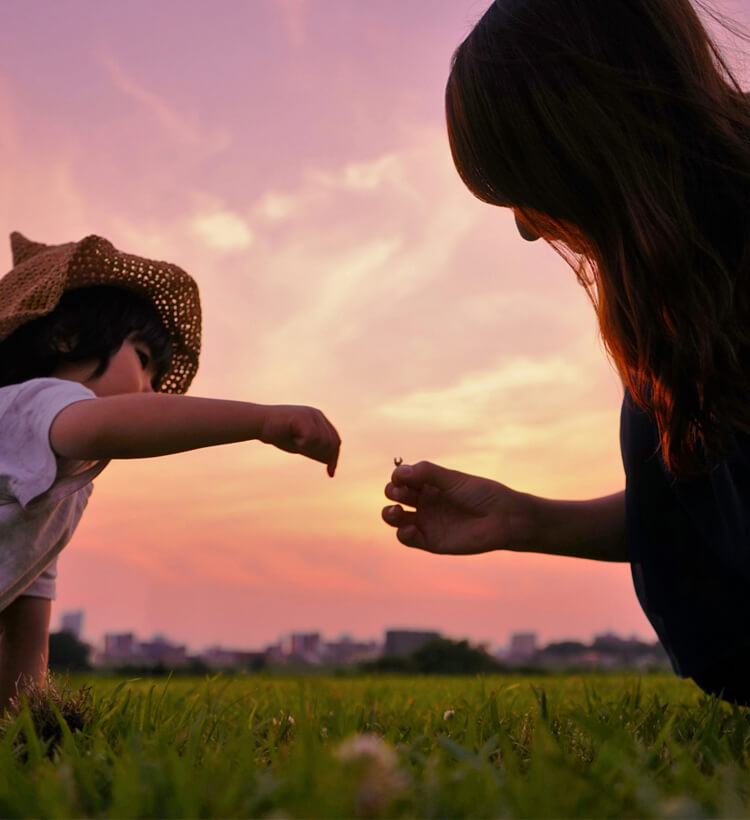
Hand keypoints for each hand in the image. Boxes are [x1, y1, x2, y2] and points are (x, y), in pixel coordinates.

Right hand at [259, 406, 340, 475]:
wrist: (258, 423)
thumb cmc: (278, 434)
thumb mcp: (300, 444)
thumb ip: (315, 449)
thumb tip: (330, 460)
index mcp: (319, 419)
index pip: (335, 440)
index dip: (334, 458)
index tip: (330, 473)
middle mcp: (318, 415)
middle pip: (332, 443)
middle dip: (320, 454)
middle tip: (301, 449)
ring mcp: (311, 415)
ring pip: (323, 442)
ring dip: (308, 448)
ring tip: (295, 441)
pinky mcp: (303, 417)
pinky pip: (311, 439)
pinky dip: (302, 444)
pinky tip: (292, 438)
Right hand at [382, 461, 530, 553]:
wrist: (503, 519)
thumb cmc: (481, 494)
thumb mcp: (453, 479)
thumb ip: (427, 473)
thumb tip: (399, 472)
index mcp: (430, 484)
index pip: (403, 478)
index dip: (398, 476)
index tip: (403, 476)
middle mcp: (425, 502)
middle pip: (396, 496)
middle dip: (392, 492)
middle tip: (400, 492)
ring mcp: (427, 522)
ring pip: (396, 519)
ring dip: (389, 514)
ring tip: (396, 511)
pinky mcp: (431, 542)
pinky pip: (407, 538)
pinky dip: (403, 533)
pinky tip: (410, 528)